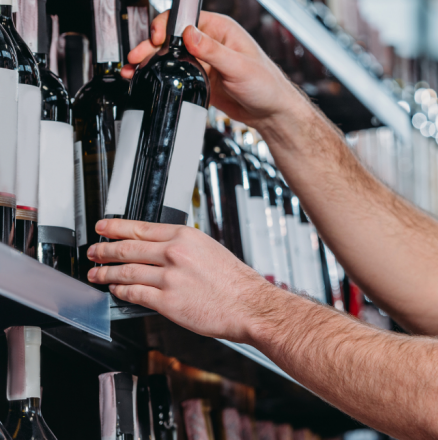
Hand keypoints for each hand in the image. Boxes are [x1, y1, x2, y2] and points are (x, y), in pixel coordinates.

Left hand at [87, 218, 274, 342]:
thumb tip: (159, 249)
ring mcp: (169, 278)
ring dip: (106, 273)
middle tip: (94, 251)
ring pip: (126, 272)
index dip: (116, 227)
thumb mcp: (209, 250)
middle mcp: (175, 254)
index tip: (104, 227)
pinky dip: (120, 292)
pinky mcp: (166, 301)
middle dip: (105, 250)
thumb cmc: (235, 281)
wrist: (249, 305)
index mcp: (186, 237)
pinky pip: (134, 294)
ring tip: (97, 273)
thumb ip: (184, 247)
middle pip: (128, 248)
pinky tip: (116, 291)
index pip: (141, 228)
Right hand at [123, 11, 302, 130]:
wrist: (271, 112)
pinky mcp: (198, 77)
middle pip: (171, 37)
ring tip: (132, 68)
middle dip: (150, 45)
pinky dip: (158, 75)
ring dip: (150, 61)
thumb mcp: (240, 66)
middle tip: (136, 57)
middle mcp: (210, 42)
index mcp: (221, 29)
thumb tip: (190, 34)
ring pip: (169, 55)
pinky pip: (174, 72)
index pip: (185, 18)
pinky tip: (144, 78)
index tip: (156, 39)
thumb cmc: (267, 85)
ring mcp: (202, 60)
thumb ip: (214, 51)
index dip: (166, 26)